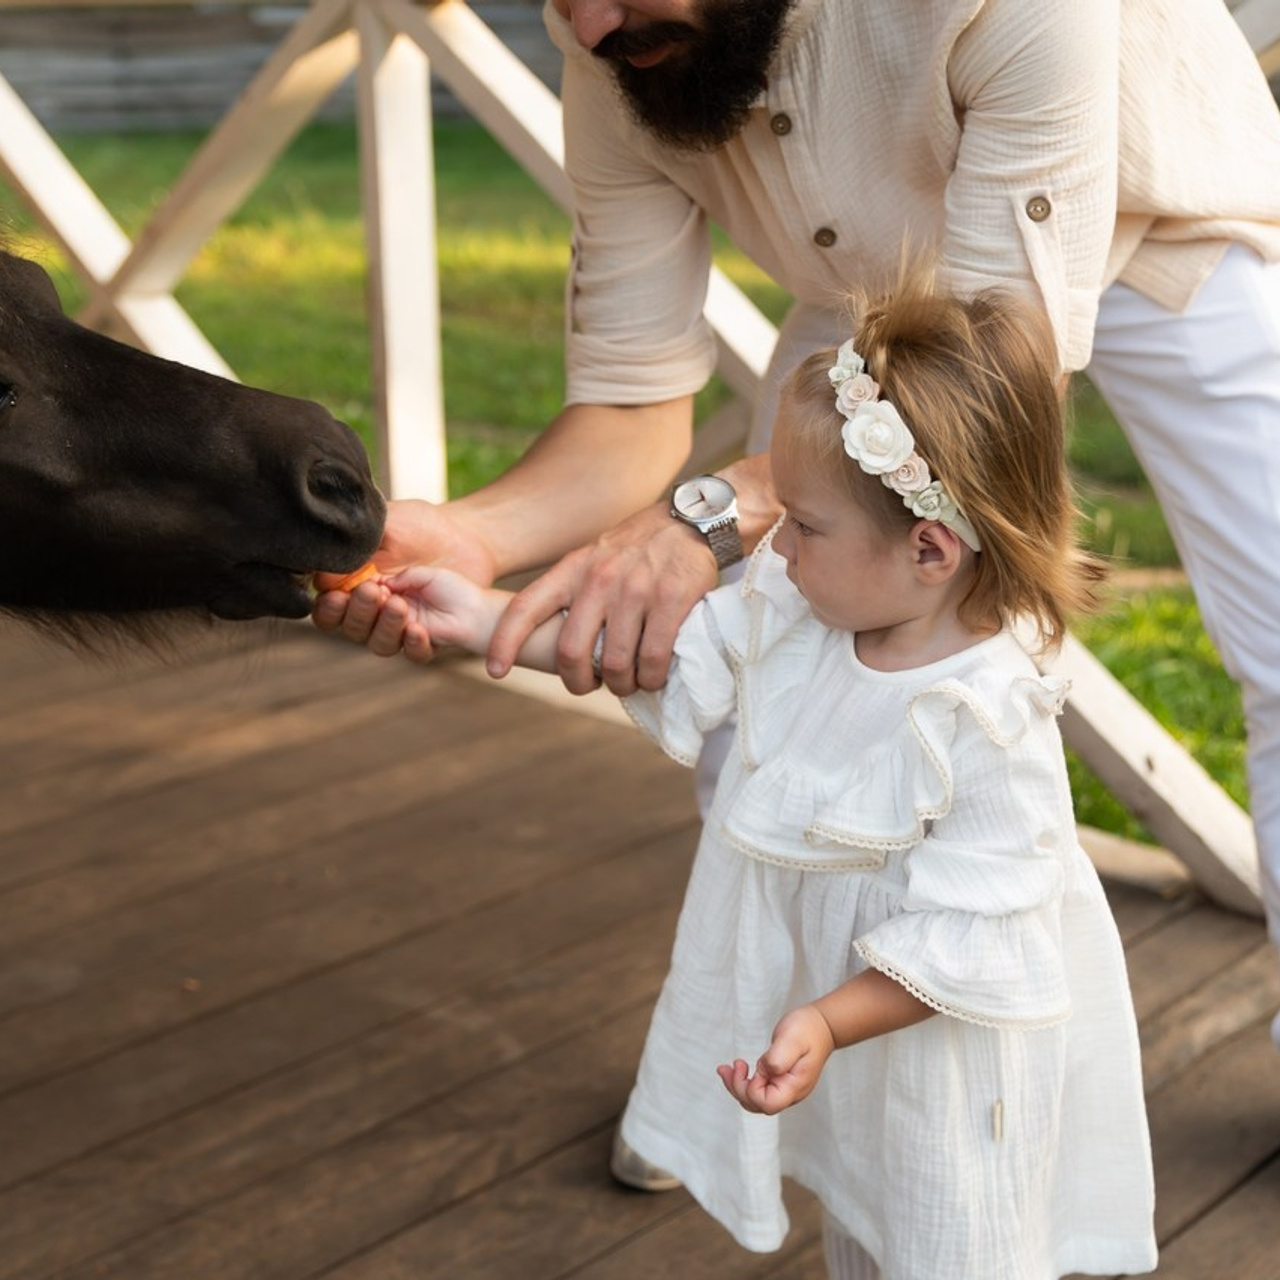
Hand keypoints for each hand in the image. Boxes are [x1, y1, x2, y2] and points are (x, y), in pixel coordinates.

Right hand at [311, 498, 497, 661]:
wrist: (463, 536)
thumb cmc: (418, 527)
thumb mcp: (385, 526)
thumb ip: (356, 547)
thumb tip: (323, 576)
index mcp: (353, 586)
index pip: (328, 610)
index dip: (329, 608)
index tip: (338, 596)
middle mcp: (373, 610)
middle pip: (351, 629)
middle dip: (359, 612)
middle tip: (373, 592)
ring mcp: (399, 624)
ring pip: (379, 644)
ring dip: (385, 626)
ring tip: (399, 604)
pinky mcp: (426, 636)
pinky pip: (415, 653)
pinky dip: (414, 644)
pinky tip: (418, 628)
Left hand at [486, 503, 718, 694]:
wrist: (690, 520)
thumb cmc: (638, 548)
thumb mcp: (594, 558)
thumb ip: (574, 594)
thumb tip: (560, 648)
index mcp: (572, 570)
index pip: (525, 607)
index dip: (506, 643)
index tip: (496, 671)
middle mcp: (598, 579)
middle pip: (570, 651)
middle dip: (577, 682)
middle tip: (590, 686)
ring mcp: (635, 589)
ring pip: (616, 663)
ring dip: (622, 685)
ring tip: (630, 683)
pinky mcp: (671, 599)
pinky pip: (653, 658)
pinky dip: (652, 678)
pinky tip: (655, 676)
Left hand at [716, 1005, 835, 1114]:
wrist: (822, 1026)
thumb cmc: (808, 1030)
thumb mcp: (792, 1039)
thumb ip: (778, 1057)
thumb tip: (765, 1070)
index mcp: (794, 1086)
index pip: (767, 1104)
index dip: (752, 1089)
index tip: (753, 1066)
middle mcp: (790, 1093)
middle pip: (757, 1105)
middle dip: (737, 1088)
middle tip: (727, 1068)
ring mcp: (785, 1088)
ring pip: (755, 1099)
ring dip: (737, 1086)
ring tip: (725, 1069)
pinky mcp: (779, 1080)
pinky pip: (759, 1089)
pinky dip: (744, 1081)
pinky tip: (738, 1068)